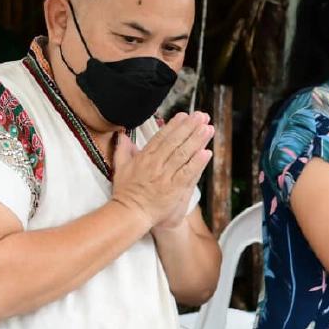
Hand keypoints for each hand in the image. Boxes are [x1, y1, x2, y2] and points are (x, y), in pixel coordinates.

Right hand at [112, 112, 213, 229]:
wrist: (130, 214)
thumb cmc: (126, 193)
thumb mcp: (120, 168)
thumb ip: (123, 150)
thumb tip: (122, 135)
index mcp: (144, 157)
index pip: (161, 137)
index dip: (174, 125)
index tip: (184, 115)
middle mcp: (155, 164)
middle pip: (175, 142)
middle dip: (189, 127)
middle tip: (202, 116)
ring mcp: (165, 176)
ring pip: (183, 154)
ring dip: (196, 140)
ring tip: (207, 128)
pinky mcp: (173, 189)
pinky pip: (187, 173)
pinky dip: (197, 163)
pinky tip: (206, 153)